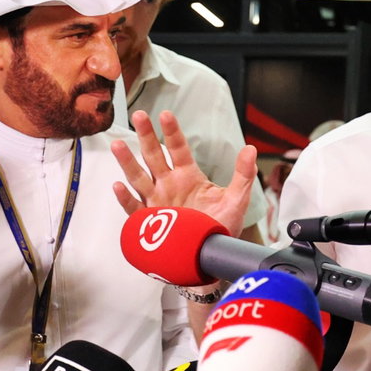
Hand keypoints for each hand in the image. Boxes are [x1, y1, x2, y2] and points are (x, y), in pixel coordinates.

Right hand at [111, 110, 257, 237]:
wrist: (209, 255)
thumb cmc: (220, 227)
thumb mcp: (236, 199)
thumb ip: (243, 174)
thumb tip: (251, 150)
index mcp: (188, 176)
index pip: (178, 148)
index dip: (172, 132)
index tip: (166, 115)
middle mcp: (168, 185)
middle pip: (154, 156)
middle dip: (146, 136)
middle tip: (139, 115)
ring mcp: (156, 202)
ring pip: (138, 177)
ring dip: (128, 162)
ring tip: (118, 144)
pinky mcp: (149, 221)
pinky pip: (134, 208)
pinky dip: (126, 199)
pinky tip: (118, 186)